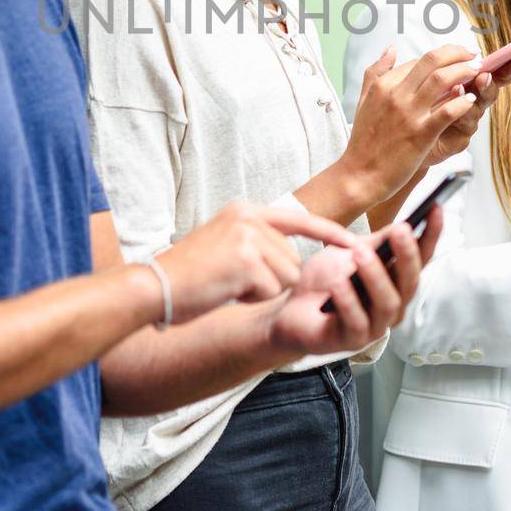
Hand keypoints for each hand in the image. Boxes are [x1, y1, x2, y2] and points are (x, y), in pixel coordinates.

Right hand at [156, 203, 358, 324]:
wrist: (154, 287)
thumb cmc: (188, 276)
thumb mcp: (225, 244)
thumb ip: (258, 243)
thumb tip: (294, 263)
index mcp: (245, 210)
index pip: (300, 220)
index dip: (330, 234)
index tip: (355, 243)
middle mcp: (249, 217)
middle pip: (293, 259)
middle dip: (271, 280)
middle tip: (233, 281)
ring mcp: (248, 236)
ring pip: (285, 277)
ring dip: (261, 291)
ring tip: (227, 285)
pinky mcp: (246, 259)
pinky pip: (270, 290)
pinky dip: (250, 299)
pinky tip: (225, 292)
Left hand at [266, 212, 443, 355]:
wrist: (290, 311)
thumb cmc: (324, 281)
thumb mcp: (350, 252)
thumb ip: (377, 242)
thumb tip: (405, 224)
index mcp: (395, 282)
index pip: (421, 259)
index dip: (431, 235)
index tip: (436, 208)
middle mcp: (392, 305)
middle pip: (409, 282)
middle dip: (407, 255)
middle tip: (401, 230)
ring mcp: (375, 325)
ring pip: (387, 303)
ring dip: (376, 276)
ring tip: (361, 254)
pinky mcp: (351, 340)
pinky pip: (356, 321)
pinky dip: (349, 301)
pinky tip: (339, 283)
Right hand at [339, 46, 484, 206]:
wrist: (360, 174)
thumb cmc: (364, 141)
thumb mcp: (364, 100)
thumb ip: (376, 72)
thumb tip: (390, 48)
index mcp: (384, 85)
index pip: (419, 61)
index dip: (442, 56)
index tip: (456, 58)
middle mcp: (396, 94)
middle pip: (433, 61)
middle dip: (458, 54)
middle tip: (472, 56)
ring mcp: (409, 114)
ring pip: (442, 80)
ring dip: (464, 72)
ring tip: (476, 72)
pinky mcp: (421, 134)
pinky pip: (447, 112)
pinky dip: (462, 102)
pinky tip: (469, 100)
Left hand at [424, 56, 510, 166]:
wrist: (404, 141)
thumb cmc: (416, 110)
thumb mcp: (425, 82)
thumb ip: (437, 67)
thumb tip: (455, 50)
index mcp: (467, 85)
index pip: (491, 74)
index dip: (506, 68)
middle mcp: (470, 103)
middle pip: (488, 91)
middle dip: (490, 82)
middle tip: (485, 75)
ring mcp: (466, 122)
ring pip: (476, 109)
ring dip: (470, 99)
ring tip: (461, 87)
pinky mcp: (458, 140)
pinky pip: (464, 128)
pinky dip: (460, 114)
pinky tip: (454, 104)